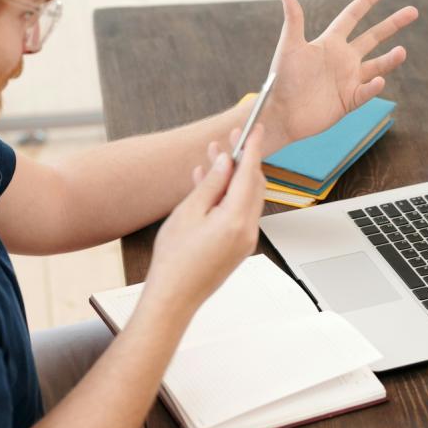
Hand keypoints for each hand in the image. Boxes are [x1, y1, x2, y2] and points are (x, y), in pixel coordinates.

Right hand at [143, 125, 265, 313]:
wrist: (173, 298)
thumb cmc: (175, 260)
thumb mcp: (188, 212)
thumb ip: (211, 183)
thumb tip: (225, 162)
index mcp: (237, 219)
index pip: (250, 173)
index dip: (251, 147)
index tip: (254, 129)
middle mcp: (248, 229)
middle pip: (253, 184)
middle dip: (241, 161)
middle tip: (228, 140)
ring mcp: (246, 240)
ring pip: (246, 198)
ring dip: (232, 178)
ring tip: (212, 159)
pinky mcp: (239, 247)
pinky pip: (240, 213)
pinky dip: (229, 197)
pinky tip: (209, 186)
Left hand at [265, 0, 418, 146]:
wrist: (280, 114)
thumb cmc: (281, 79)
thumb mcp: (289, 47)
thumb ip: (293, 21)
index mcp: (329, 43)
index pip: (351, 17)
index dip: (365, 2)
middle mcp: (342, 59)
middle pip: (372, 38)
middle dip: (392, 24)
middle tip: (413, 11)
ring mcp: (348, 80)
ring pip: (377, 66)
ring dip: (390, 59)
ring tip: (402, 51)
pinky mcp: (349, 101)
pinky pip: (366, 92)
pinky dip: (373, 87)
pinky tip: (379, 81)